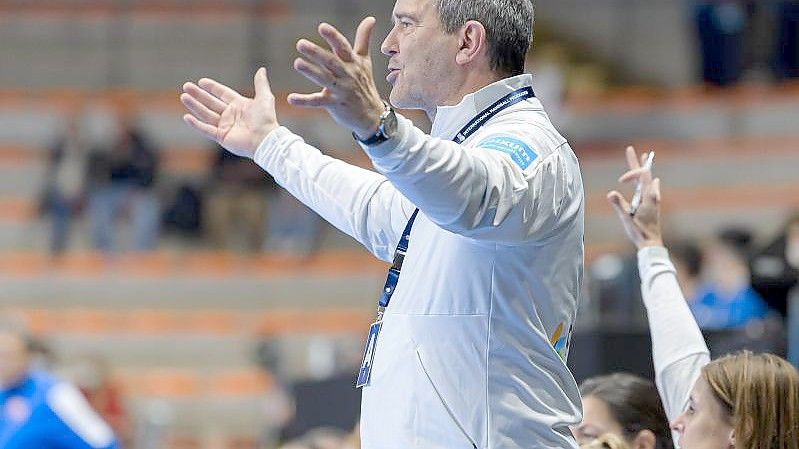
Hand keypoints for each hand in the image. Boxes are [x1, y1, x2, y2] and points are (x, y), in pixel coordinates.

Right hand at [181, 68, 278, 158]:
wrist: (265, 139)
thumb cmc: (266, 120)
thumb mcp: (264, 97)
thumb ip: (261, 84)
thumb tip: (262, 69)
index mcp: (240, 105)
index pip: (223, 94)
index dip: (212, 87)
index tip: (201, 81)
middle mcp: (231, 115)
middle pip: (211, 103)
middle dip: (198, 95)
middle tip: (186, 86)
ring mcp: (225, 126)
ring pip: (206, 114)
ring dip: (195, 106)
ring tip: (183, 97)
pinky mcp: (222, 137)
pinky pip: (206, 130)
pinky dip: (196, 124)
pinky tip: (187, 117)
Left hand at [288, 17, 385, 138]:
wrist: (371, 115)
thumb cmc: (365, 84)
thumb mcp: (365, 61)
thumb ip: (363, 39)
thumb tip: (370, 18)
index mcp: (352, 63)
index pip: (343, 47)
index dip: (333, 37)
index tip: (322, 27)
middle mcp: (347, 75)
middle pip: (331, 62)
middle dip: (317, 53)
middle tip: (300, 44)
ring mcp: (341, 90)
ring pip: (324, 79)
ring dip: (311, 72)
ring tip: (297, 63)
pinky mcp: (334, 104)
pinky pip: (318, 102)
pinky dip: (304, 101)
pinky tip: (291, 98)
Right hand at [607, 146, 663, 248]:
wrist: (651, 244)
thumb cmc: (639, 232)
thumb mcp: (626, 218)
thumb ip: (619, 205)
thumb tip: (611, 193)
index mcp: (648, 196)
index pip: (641, 176)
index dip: (631, 174)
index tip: (620, 180)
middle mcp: (652, 196)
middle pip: (645, 175)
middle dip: (637, 162)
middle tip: (631, 150)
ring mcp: (652, 201)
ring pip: (648, 180)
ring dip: (644, 169)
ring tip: (645, 160)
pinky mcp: (651, 206)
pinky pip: (650, 189)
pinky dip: (648, 181)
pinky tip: (652, 182)